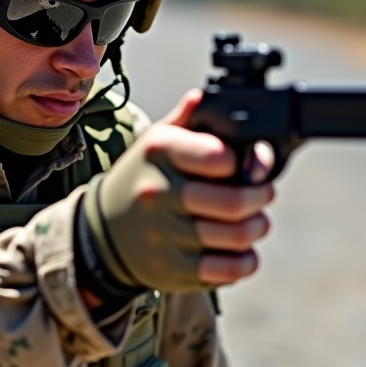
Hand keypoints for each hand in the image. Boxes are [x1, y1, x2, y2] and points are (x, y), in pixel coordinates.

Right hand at [82, 89, 274, 292]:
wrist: (103, 233)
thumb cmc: (143, 179)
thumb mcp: (156, 141)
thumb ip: (189, 120)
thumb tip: (208, 96)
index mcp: (159, 152)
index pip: (219, 156)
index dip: (244, 161)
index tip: (244, 164)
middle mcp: (159, 193)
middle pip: (236, 202)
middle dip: (261, 196)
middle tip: (262, 193)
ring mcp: (166, 235)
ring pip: (238, 236)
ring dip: (258, 226)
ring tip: (256, 219)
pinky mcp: (174, 270)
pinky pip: (229, 270)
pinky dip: (246, 260)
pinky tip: (242, 249)